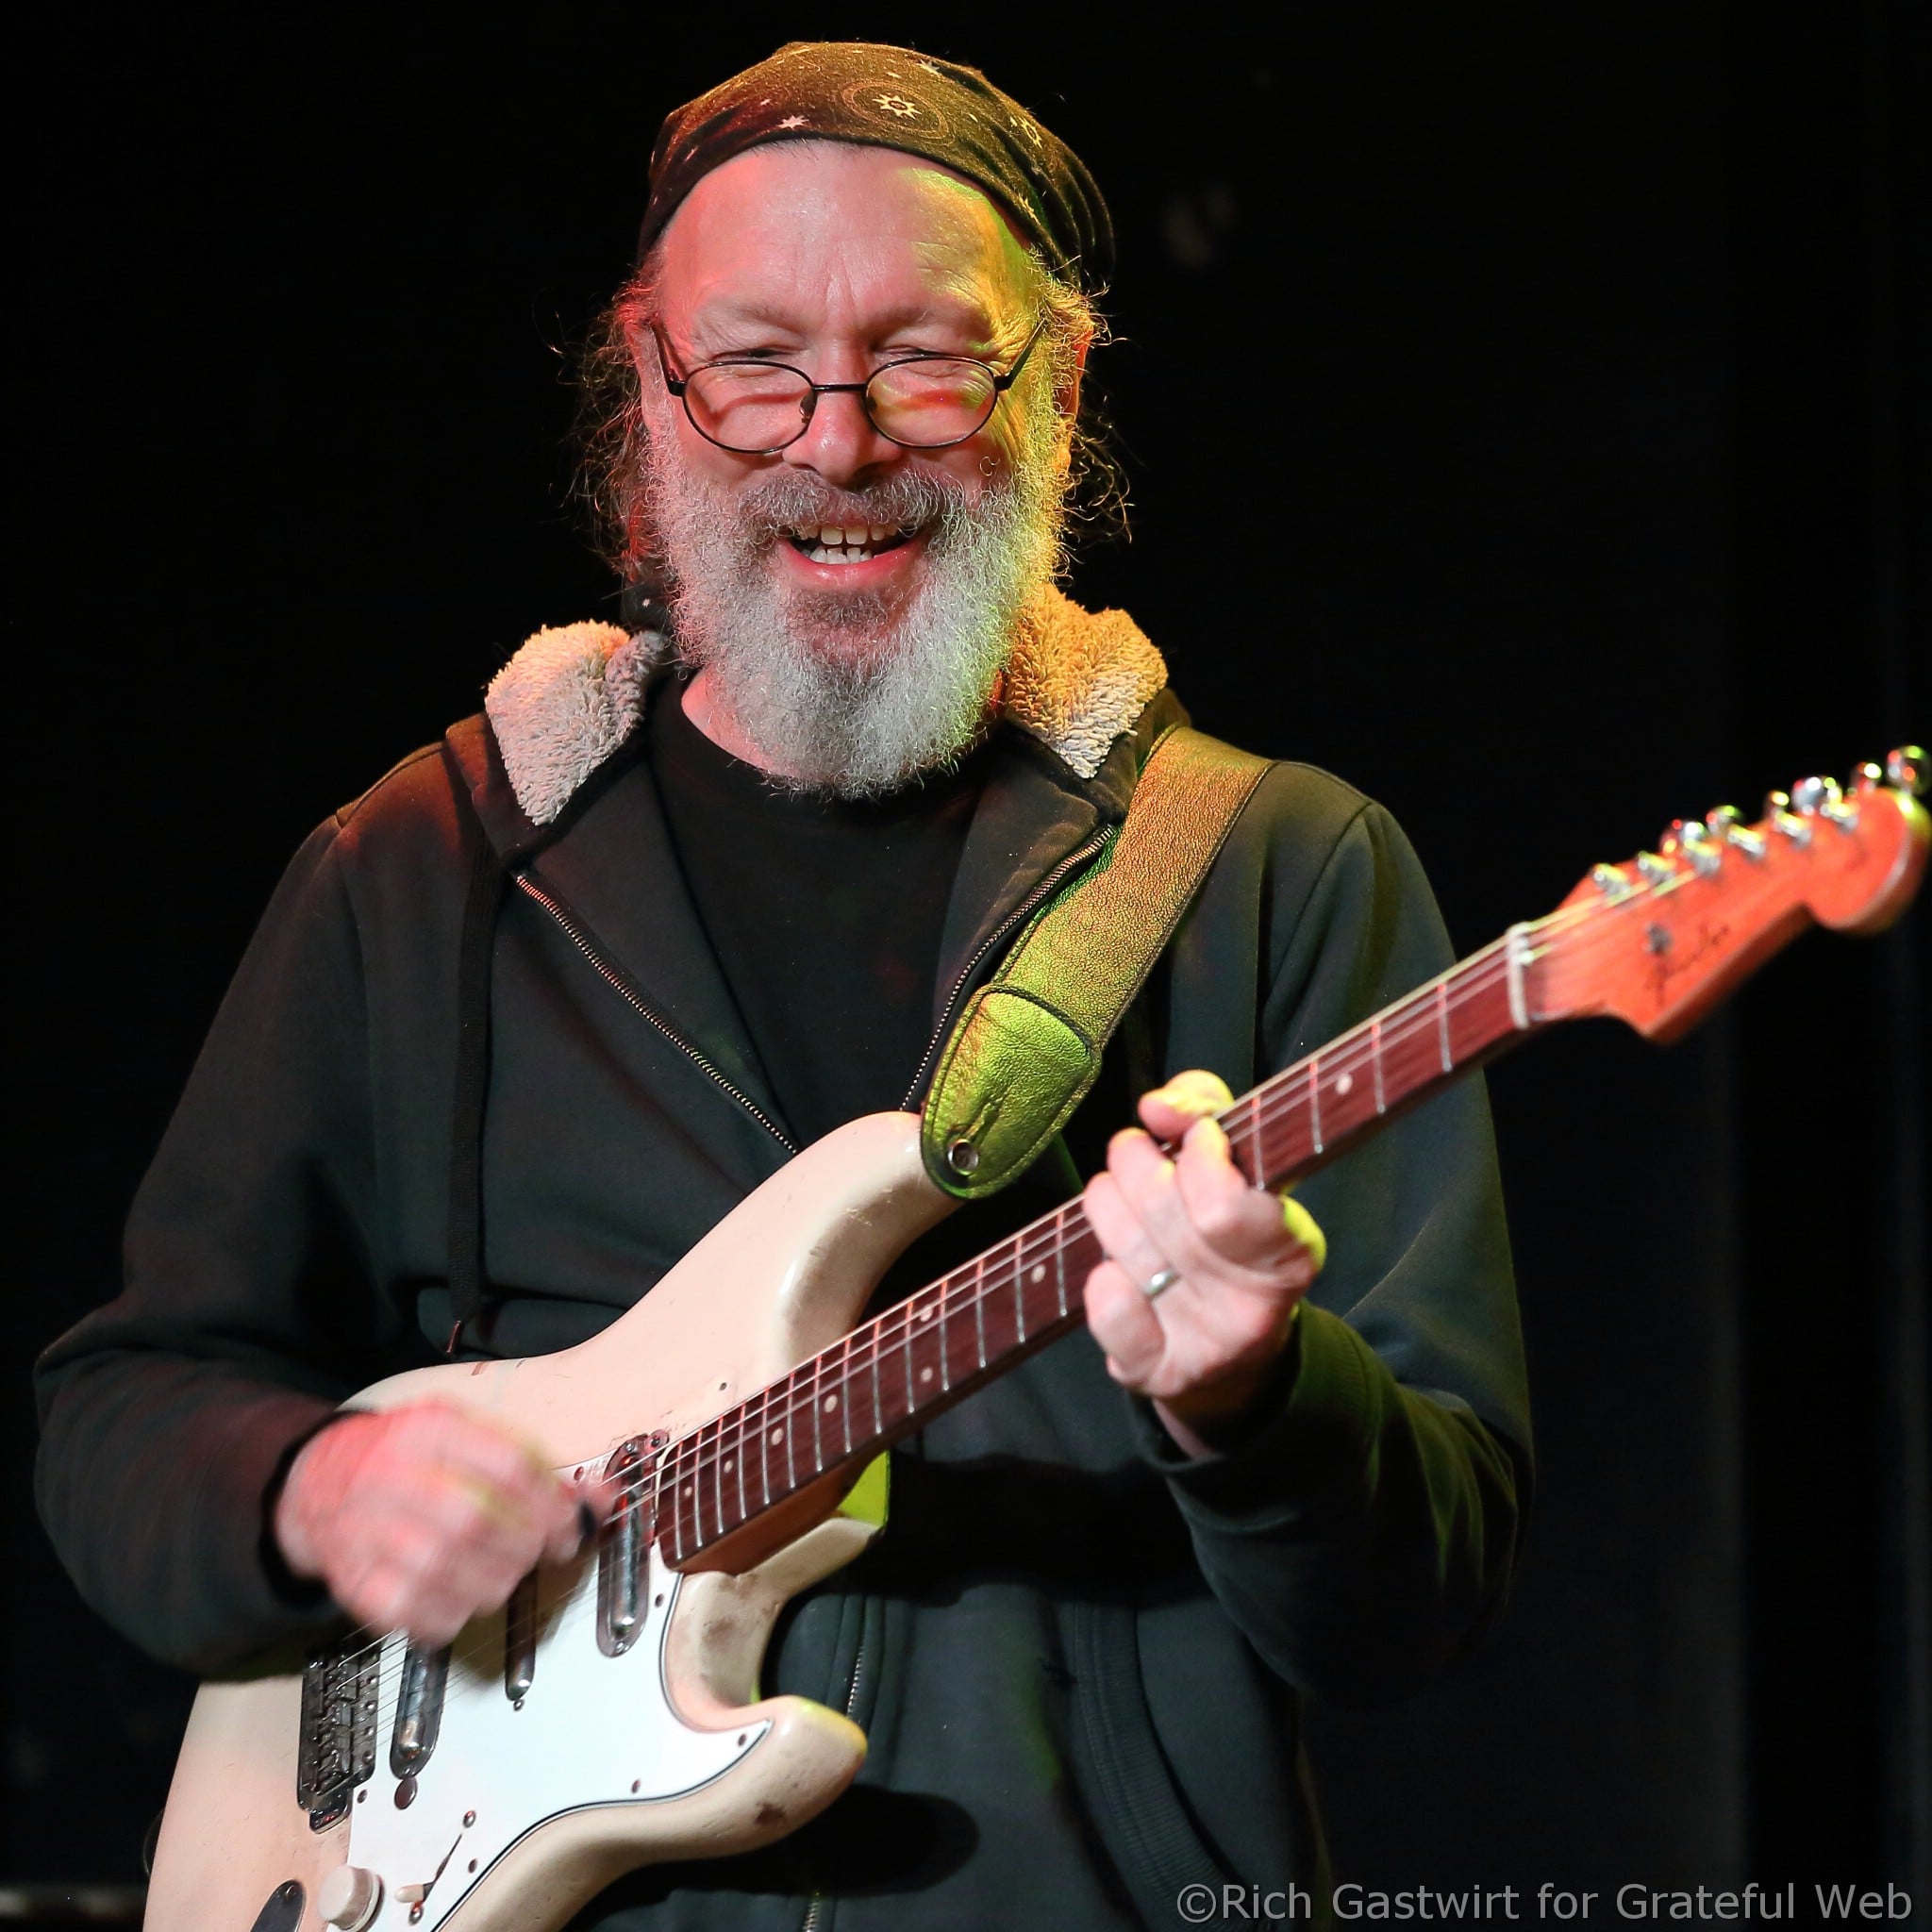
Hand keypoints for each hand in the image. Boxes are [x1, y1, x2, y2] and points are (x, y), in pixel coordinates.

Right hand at [273, 1402, 603, 1643]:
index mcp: (427, 1430)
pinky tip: (461, 1599)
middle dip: (525, 1547)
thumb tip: (602, 1497)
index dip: (551, 1503)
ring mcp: (366, 1531)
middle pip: (476, 1521)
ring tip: (504, 1574)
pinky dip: (448, 1615)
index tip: (570, 1524)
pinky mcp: (352, 1579)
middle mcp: (391, 1476)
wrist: (315, 1483)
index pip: (506, 1466)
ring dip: (494, 1582)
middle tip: (540, 1553)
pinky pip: (408, 1611)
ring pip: (444, 1569)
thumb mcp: (461, 1433)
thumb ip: (531, 1461)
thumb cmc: (401, 1457)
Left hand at [1083, 1070, 1326, 1456]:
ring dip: (1108, 1205)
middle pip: (1158, 1209)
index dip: (1197, 1154)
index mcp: (1290, 1251)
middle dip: (1134, 1162)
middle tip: (1139, 1157)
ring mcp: (1204, 1347)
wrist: (1232, 1351)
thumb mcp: (1239, 1161)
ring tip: (1122, 1199)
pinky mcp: (1159, 1374)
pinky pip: (1106, 1307)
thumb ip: (1205, 1110)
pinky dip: (1100, 1277)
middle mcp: (1253, 1308)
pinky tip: (1119, 1269)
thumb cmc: (1230, 1231)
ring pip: (1121, 1248)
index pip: (1223, 1206)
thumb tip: (1157, 1107)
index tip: (1196, 1139)